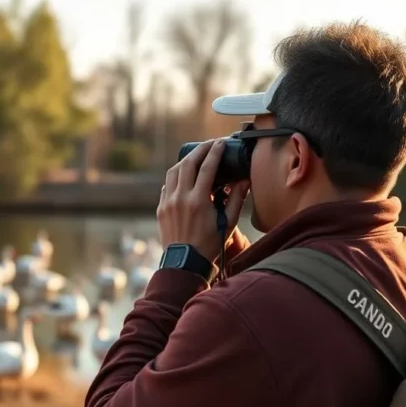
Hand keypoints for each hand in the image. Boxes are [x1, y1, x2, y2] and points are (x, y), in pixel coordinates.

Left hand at [156, 139, 249, 261]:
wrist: (184, 263)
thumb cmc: (209, 245)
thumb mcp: (228, 223)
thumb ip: (236, 199)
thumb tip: (244, 180)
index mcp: (198, 201)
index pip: (207, 167)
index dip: (215, 152)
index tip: (220, 143)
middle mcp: (180, 198)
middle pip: (188, 163)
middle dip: (200, 150)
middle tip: (210, 145)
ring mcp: (168, 202)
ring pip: (173, 171)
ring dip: (185, 161)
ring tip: (196, 157)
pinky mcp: (161, 208)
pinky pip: (167, 185)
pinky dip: (176, 177)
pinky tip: (184, 177)